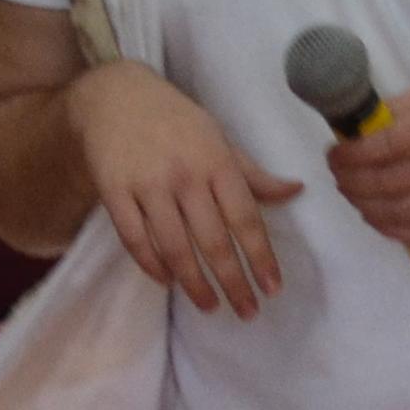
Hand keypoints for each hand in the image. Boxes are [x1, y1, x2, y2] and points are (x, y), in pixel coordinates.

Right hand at [65, 61, 304, 313]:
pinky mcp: (115, 193)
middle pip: (213, 241)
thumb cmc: (176, 122)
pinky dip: (152, 266)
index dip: (260, 257)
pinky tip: (168, 282)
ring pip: (175, 248)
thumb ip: (252, 173)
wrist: (114, 96)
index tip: (272, 288)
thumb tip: (295, 191)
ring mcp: (147, 185)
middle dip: (233, 282)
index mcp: (216, 161)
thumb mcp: (219, 139)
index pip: (245, 218)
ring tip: (211, 306)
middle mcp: (184, 175)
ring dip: (195, 284)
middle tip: (247, 312)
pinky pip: (135, 240)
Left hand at [327, 76, 409, 249]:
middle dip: (352, 182)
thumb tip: (357, 128)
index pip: (388, 144)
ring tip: (352, 195)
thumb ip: (401, 108)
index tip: (334, 152)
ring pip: (403, 212)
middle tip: (337, 175)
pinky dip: (396, 232)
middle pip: (389, 182)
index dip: (353, 154)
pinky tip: (378, 219)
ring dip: (366, 207)